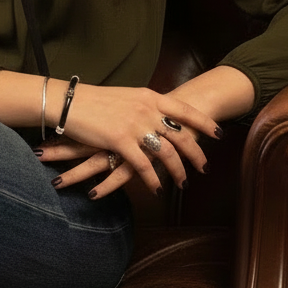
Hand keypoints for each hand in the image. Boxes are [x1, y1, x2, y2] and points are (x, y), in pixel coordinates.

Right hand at [36, 84, 218, 196]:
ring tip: (184, 183)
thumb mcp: (126, 97)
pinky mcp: (120, 141)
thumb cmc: (95, 100)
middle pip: (181, 135)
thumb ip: (144, 106)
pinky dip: (153, 180)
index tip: (217, 133)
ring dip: (177, 171)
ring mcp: (134, 125)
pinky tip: (157, 190)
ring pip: (167, 153)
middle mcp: (146, 110)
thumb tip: (156, 114)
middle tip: (204, 167)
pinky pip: (144, 166)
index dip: (203, 123)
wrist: (70, 101)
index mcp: (149, 97)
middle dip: (196, 153)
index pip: (185, 110)